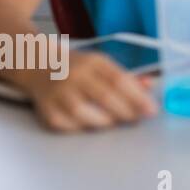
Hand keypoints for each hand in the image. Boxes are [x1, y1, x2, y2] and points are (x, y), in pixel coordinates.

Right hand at [29, 50, 157, 131]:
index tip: (151, 109)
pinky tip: (91, 123)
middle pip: (104, 96)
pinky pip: (68, 125)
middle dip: (126, 111)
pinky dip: (84, 127)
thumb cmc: (78, 68)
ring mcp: (58, 93)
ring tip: (116, 120)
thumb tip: (150, 86)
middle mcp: (74, 76)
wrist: (38, 66)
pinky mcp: (47, 110)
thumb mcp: (102, 65)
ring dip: (106, 121)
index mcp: (93, 62)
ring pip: (84, 113)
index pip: (119, 80)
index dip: (137, 97)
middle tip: (137, 118)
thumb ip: (127, 77)